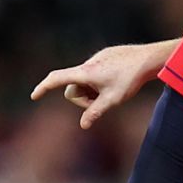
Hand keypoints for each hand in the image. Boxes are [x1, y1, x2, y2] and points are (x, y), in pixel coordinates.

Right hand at [31, 42, 169, 128]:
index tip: (34, 96)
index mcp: (85, 73)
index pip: (57, 79)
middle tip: (101, 102)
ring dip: (92, 91)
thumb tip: (83, 125)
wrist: (148, 59)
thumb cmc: (130, 79)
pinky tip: (118, 80)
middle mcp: (87, 63)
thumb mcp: (113, 100)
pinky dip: (100, 82)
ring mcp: (96, 59)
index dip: (44, 87)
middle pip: (73, 87)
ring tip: (112, 90)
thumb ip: (96, 112)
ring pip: (85, 81)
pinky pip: (95, 73)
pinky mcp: (105, 57)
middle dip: (82, 98)